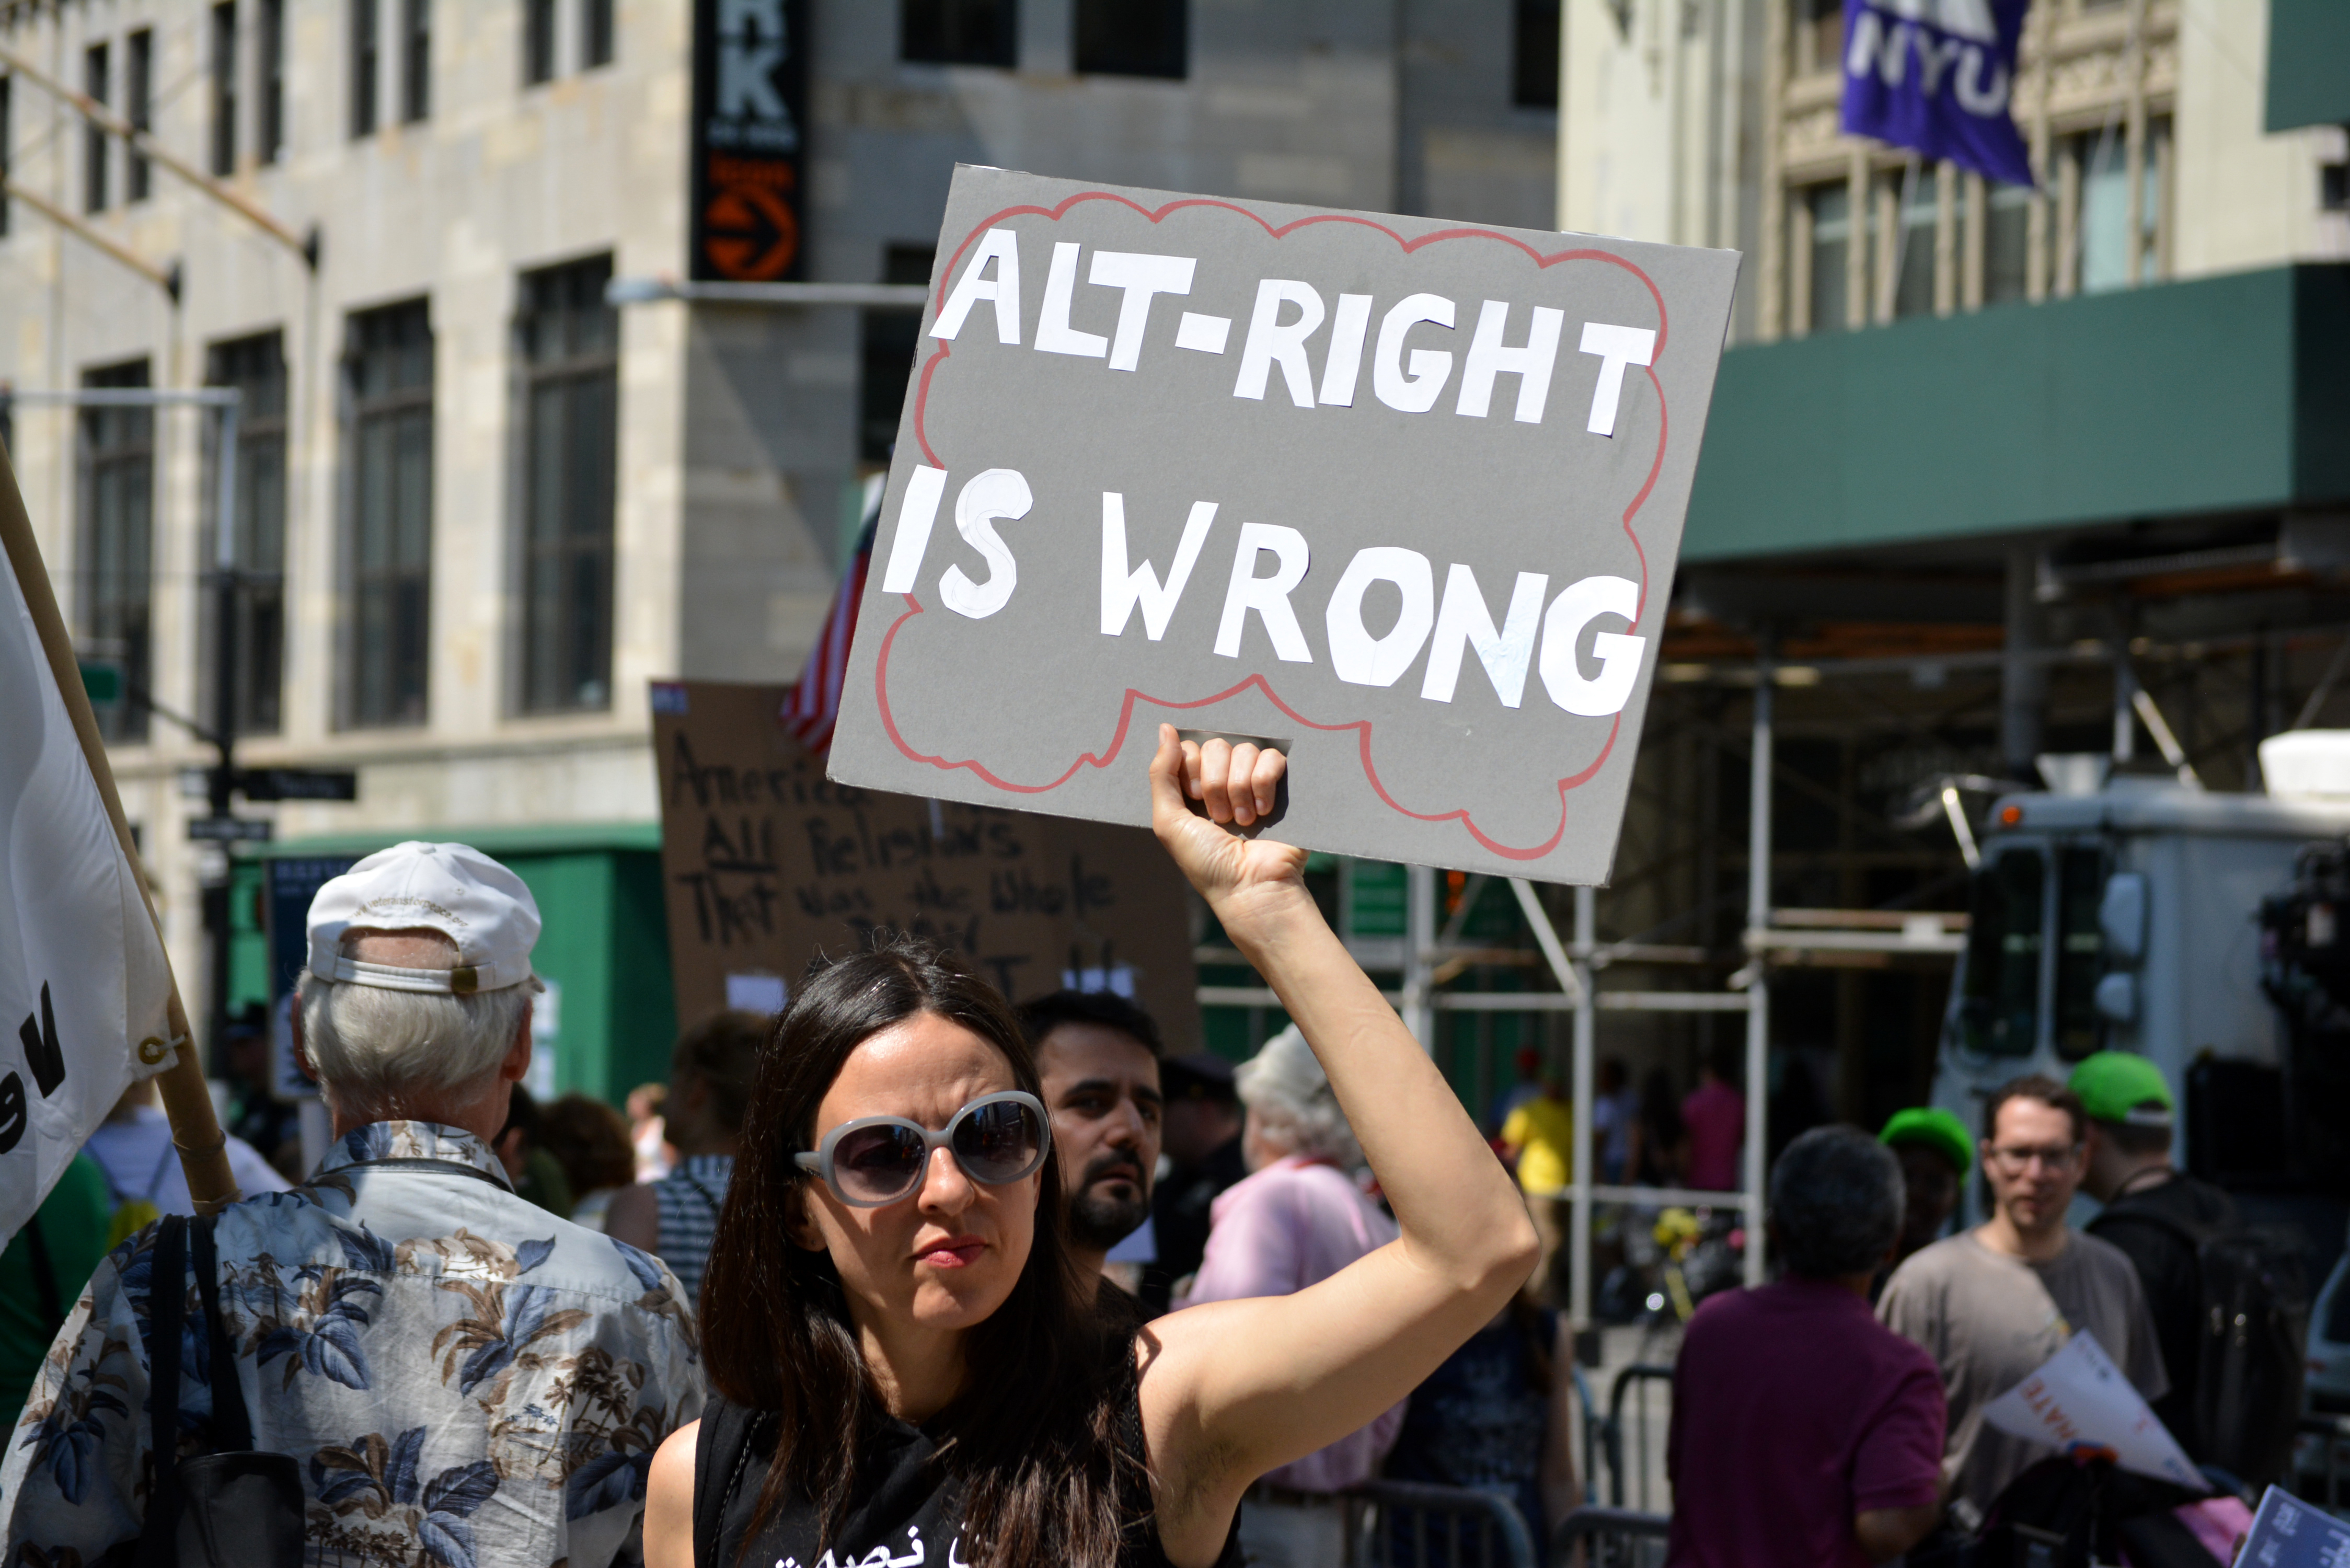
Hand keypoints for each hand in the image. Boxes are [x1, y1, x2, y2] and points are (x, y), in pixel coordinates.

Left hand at [1148, 725, 1307, 913]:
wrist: (1250, 886)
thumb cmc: (1206, 862)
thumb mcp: (1168, 822)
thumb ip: (1161, 774)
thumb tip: (1165, 728)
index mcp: (1195, 787)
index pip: (1190, 747)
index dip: (1192, 769)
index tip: (1194, 798)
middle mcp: (1224, 780)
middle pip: (1217, 745)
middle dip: (1215, 783)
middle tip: (1219, 816)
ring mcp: (1254, 781)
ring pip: (1245, 750)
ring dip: (1240, 789)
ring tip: (1243, 821)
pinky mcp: (1283, 784)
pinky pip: (1273, 758)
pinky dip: (1264, 784)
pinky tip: (1263, 812)